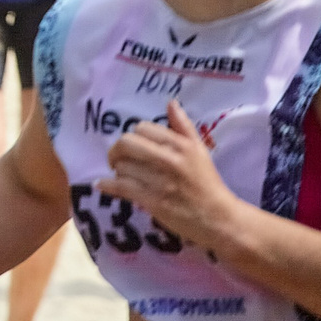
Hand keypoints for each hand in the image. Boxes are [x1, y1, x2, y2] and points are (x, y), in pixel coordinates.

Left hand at [101, 100, 243, 250]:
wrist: (218, 218)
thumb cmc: (207, 182)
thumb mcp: (200, 150)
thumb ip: (183, 126)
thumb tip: (171, 102)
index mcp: (180, 145)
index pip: (142, 128)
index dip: (134, 137)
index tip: (134, 147)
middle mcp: (170, 160)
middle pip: (126, 144)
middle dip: (117, 151)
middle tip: (119, 159)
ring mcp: (160, 181)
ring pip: (122, 166)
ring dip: (118, 171)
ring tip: (124, 176)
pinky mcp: (153, 200)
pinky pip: (120, 186)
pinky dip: (107, 185)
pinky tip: (102, 184)